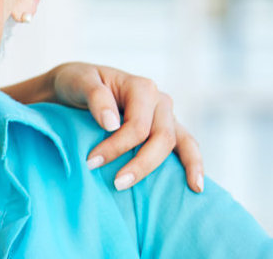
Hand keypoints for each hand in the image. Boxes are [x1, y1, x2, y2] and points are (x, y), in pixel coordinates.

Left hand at [46, 62, 205, 193]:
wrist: (75, 87)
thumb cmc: (77, 83)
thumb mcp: (79, 81)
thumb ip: (96, 97)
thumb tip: (112, 124)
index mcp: (141, 88)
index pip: (138, 125)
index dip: (117, 147)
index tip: (91, 162)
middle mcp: (159, 102)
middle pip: (162, 137)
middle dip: (141, 164)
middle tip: (116, 184)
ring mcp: (166, 116)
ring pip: (180, 144)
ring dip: (178, 169)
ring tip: (187, 190)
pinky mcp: (166, 130)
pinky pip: (186, 146)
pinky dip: (195, 164)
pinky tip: (197, 186)